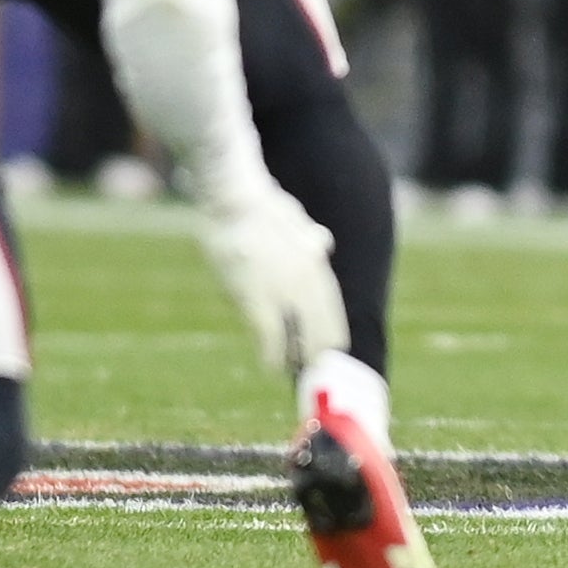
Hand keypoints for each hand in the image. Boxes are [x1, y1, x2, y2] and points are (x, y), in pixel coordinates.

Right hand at [199, 182, 349, 376]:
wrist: (235, 199)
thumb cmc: (261, 206)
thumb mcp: (296, 220)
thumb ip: (311, 238)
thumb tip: (325, 242)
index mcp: (317, 265)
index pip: (332, 312)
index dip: (329, 334)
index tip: (326, 349)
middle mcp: (306, 282)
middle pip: (319, 331)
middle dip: (314, 352)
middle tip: (307, 366)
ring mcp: (283, 291)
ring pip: (296, 338)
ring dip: (292, 356)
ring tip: (286, 368)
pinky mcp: (256, 298)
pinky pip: (271, 337)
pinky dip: (272, 355)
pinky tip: (271, 366)